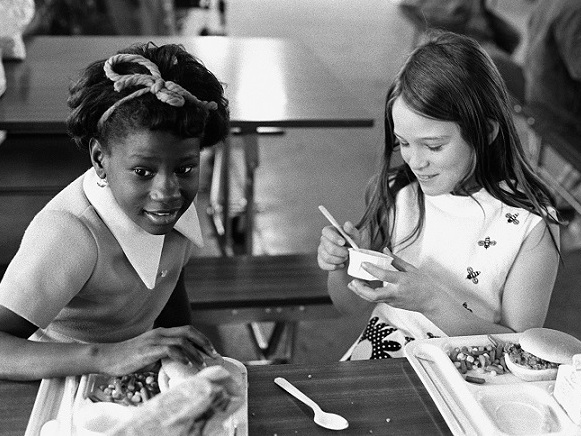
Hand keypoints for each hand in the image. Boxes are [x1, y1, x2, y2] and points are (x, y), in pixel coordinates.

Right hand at [97, 325, 220, 375]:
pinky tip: (187, 365)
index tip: (211, 350)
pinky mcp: (148, 350)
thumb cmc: (128, 358)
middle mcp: (160, 333)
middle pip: (188, 331)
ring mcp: (154, 340)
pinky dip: (181, 357)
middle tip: (213, 354)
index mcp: (162, 332)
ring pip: (182, 341)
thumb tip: (181, 365)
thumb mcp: (150, 354)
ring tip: (202, 364)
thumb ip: (164, 356)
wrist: (107, 357)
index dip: (201, 339)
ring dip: (195, 352)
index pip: (187, 330)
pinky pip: (170, 350)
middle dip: (204, 342)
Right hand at [317, 222, 360, 270]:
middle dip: (340, 252)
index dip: (334, 237)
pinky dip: (335, 266)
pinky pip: (324, 265)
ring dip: (339, 259)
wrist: (350, 257)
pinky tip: (341, 264)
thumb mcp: (354, 236)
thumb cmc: (351, 243)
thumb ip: (351, 230)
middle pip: (328, 247)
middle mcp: (323, 240)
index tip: (343, 242)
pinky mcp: (321, 261)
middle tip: (348, 253)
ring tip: (346, 258)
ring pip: (327, 257)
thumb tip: (347, 224)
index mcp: (330, 231)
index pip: (326, 232)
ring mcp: (321, 251)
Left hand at [346, 251, 439, 313]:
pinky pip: (377, 299)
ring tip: (353, 284)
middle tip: (353, 281)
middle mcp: (396, 292)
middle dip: (361, 289)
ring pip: (373, 299)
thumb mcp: (412, 269)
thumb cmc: (424, 285)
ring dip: (361, 292)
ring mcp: (393, 300)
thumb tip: (385, 250)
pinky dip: (368, 294)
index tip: (363, 263)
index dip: (372, 270)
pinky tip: (363, 287)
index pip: (384, 275)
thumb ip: (396, 260)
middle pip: (374, 295)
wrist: (432, 302)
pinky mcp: (392, 304)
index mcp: (402, 281)